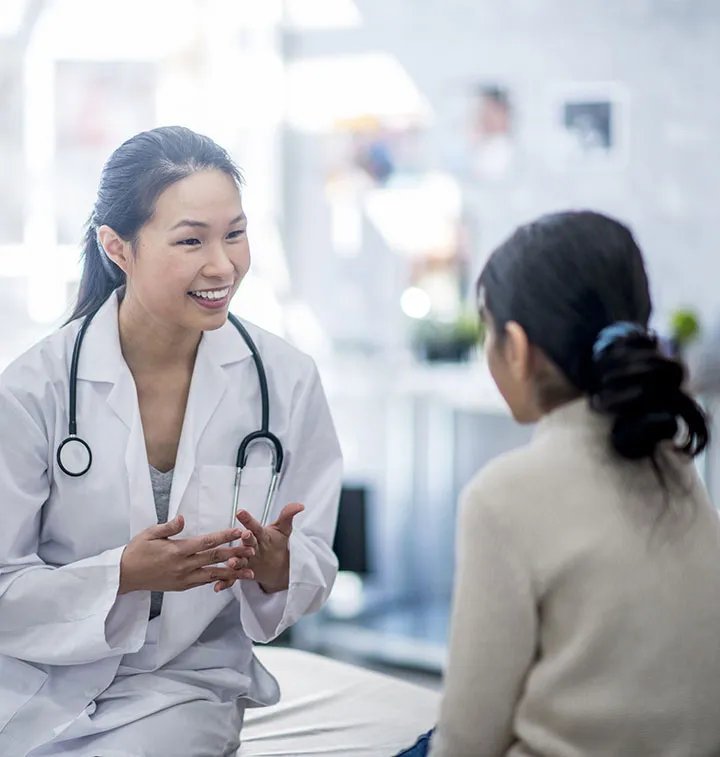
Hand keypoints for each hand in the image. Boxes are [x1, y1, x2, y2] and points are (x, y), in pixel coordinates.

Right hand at [119, 515, 255, 594]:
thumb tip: (183, 518)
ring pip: (213, 575)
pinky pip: (203, 583)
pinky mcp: (182, 587)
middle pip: (215, 559)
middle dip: (236, 554)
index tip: (239, 531)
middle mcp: (184, 566)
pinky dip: (218, 581)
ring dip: (233, 573)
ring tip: (250, 573)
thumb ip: (169, 526)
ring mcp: (184, 578)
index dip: (225, 536)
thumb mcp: (150, 534)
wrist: (124, 575)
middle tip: (253, 550)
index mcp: (178, 550)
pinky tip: (230, 578)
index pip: (207, 542)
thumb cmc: (137, 551)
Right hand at [213, 503, 304, 593]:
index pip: (253, 525)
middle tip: (245, 535)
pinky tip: (218, 587)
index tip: (240, 512)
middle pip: (247, 542)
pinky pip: (232, 578)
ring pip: (238, 560)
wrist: (273, 563)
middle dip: (246, 539)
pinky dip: (225, 582)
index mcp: (257, 534)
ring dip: (234, 561)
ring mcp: (244, 560)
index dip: (247, 519)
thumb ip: (288, 516)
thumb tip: (300, 505)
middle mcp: (248, 546)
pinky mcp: (241, 573)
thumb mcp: (283, 530)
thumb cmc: (275, 542)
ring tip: (232, 562)